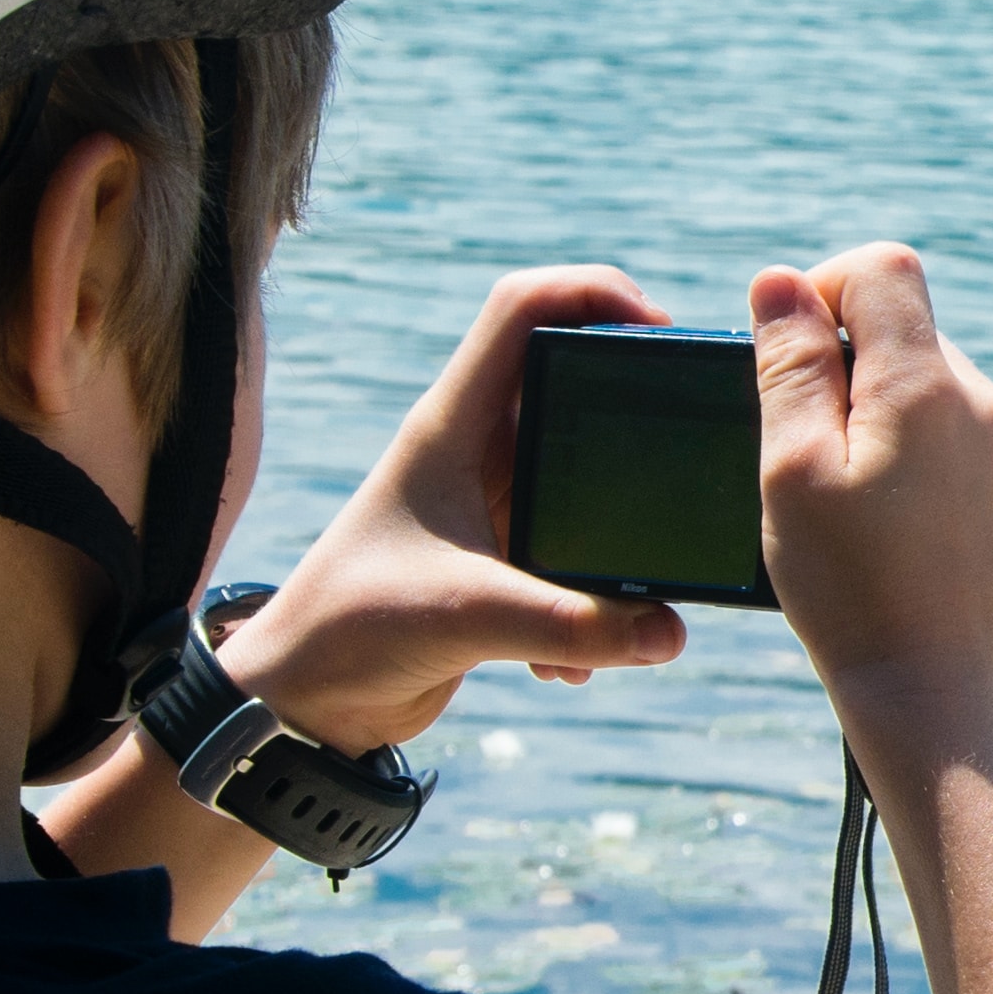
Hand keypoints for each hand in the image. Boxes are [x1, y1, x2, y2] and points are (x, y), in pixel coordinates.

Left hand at [215, 265, 692, 750]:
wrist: (301, 702)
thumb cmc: (352, 631)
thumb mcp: (467, 618)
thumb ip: (572, 625)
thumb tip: (670, 631)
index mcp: (451, 427)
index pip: (521, 308)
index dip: (592, 291)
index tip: (660, 330)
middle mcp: (471, 453)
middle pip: (568, 382)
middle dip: (632, 408)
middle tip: (691, 434)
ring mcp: (486, 507)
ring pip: (579, 477)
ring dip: (614, 530)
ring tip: (647, 575)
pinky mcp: (496, 563)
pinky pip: (570, 557)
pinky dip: (589, 604)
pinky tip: (576, 661)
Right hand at [748, 244, 992, 756]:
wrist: (938, 700)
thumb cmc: (850, 592)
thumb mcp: (793, 470)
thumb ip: (789, 365)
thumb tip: (782, 281)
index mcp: (926, 385)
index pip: (884, 269)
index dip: (823, 289)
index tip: (788, 354)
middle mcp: (987, 405)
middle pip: (908, 332)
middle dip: (848, 368)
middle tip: (806, 456)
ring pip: (935, 391)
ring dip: (885, 419)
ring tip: (852, 508)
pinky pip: (965, 444)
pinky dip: (922, 464)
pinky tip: (894, 535)